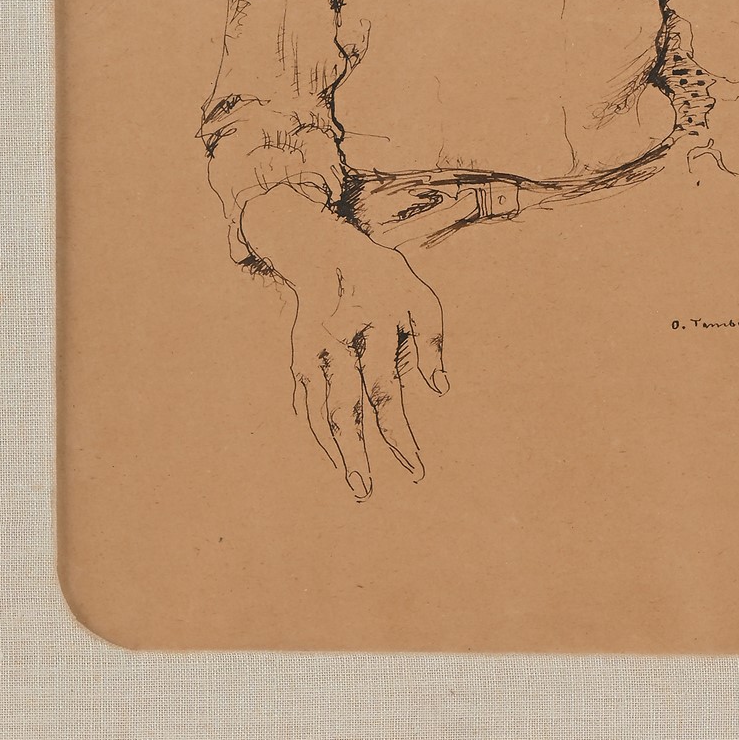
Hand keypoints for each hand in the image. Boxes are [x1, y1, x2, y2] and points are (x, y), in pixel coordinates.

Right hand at [238, 186, 446, 498]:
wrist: (323, 247)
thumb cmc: (382, 276)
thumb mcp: (418, 295)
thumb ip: (431, 341)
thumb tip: (440, 390)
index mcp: (372, 328)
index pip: (385, 392)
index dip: (398, 435)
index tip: (415, 470)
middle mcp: (337, 342)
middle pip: (344, 408)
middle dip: (355, 453)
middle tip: (365, 492)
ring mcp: (311, 349)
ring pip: (318, 409)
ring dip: (334, 448)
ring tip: (353, 481)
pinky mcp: (298, 354)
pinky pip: (306, 398)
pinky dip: (316, 425)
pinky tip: (331, 451)